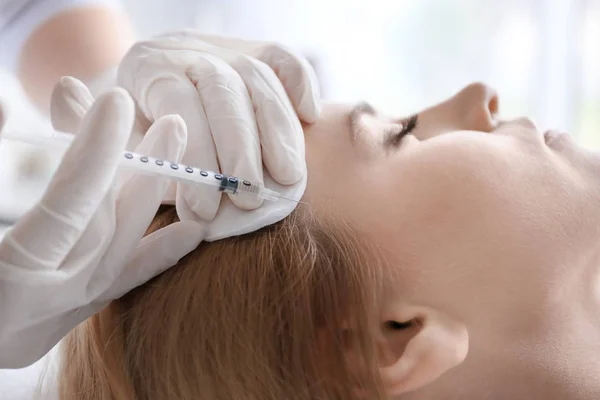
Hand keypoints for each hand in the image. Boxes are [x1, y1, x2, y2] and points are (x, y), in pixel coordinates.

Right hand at [0, 85, 204, 367]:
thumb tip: (8, 111)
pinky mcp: (61, 322)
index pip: (66, 209)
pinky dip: (156, 255)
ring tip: (172, 147)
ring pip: (119, 249)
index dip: (95, 153)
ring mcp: (53, 323)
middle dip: (140, 168)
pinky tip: (192, 230)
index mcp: (5, 286)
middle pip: (105, 226)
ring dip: (147, 194)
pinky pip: (121, 284)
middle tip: (170, 123)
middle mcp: (38, 313)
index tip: (116, 103)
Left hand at [116, 31, 319, 220]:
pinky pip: (282, 58)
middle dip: (243, 149)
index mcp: (147, 70)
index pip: (178, 106)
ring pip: (259, 77)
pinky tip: (310, 117)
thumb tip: (201, 211)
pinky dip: (301, 84)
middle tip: (252, 198)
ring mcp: (224, 48)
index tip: (206, 208)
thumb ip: (162, 175)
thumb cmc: (143, 136)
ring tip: (289, 177)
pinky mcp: (254, 51)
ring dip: (279, 131)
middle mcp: (187, 51)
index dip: (196, 157)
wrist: (148, 93)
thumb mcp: (135, 154)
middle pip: (224, 90)